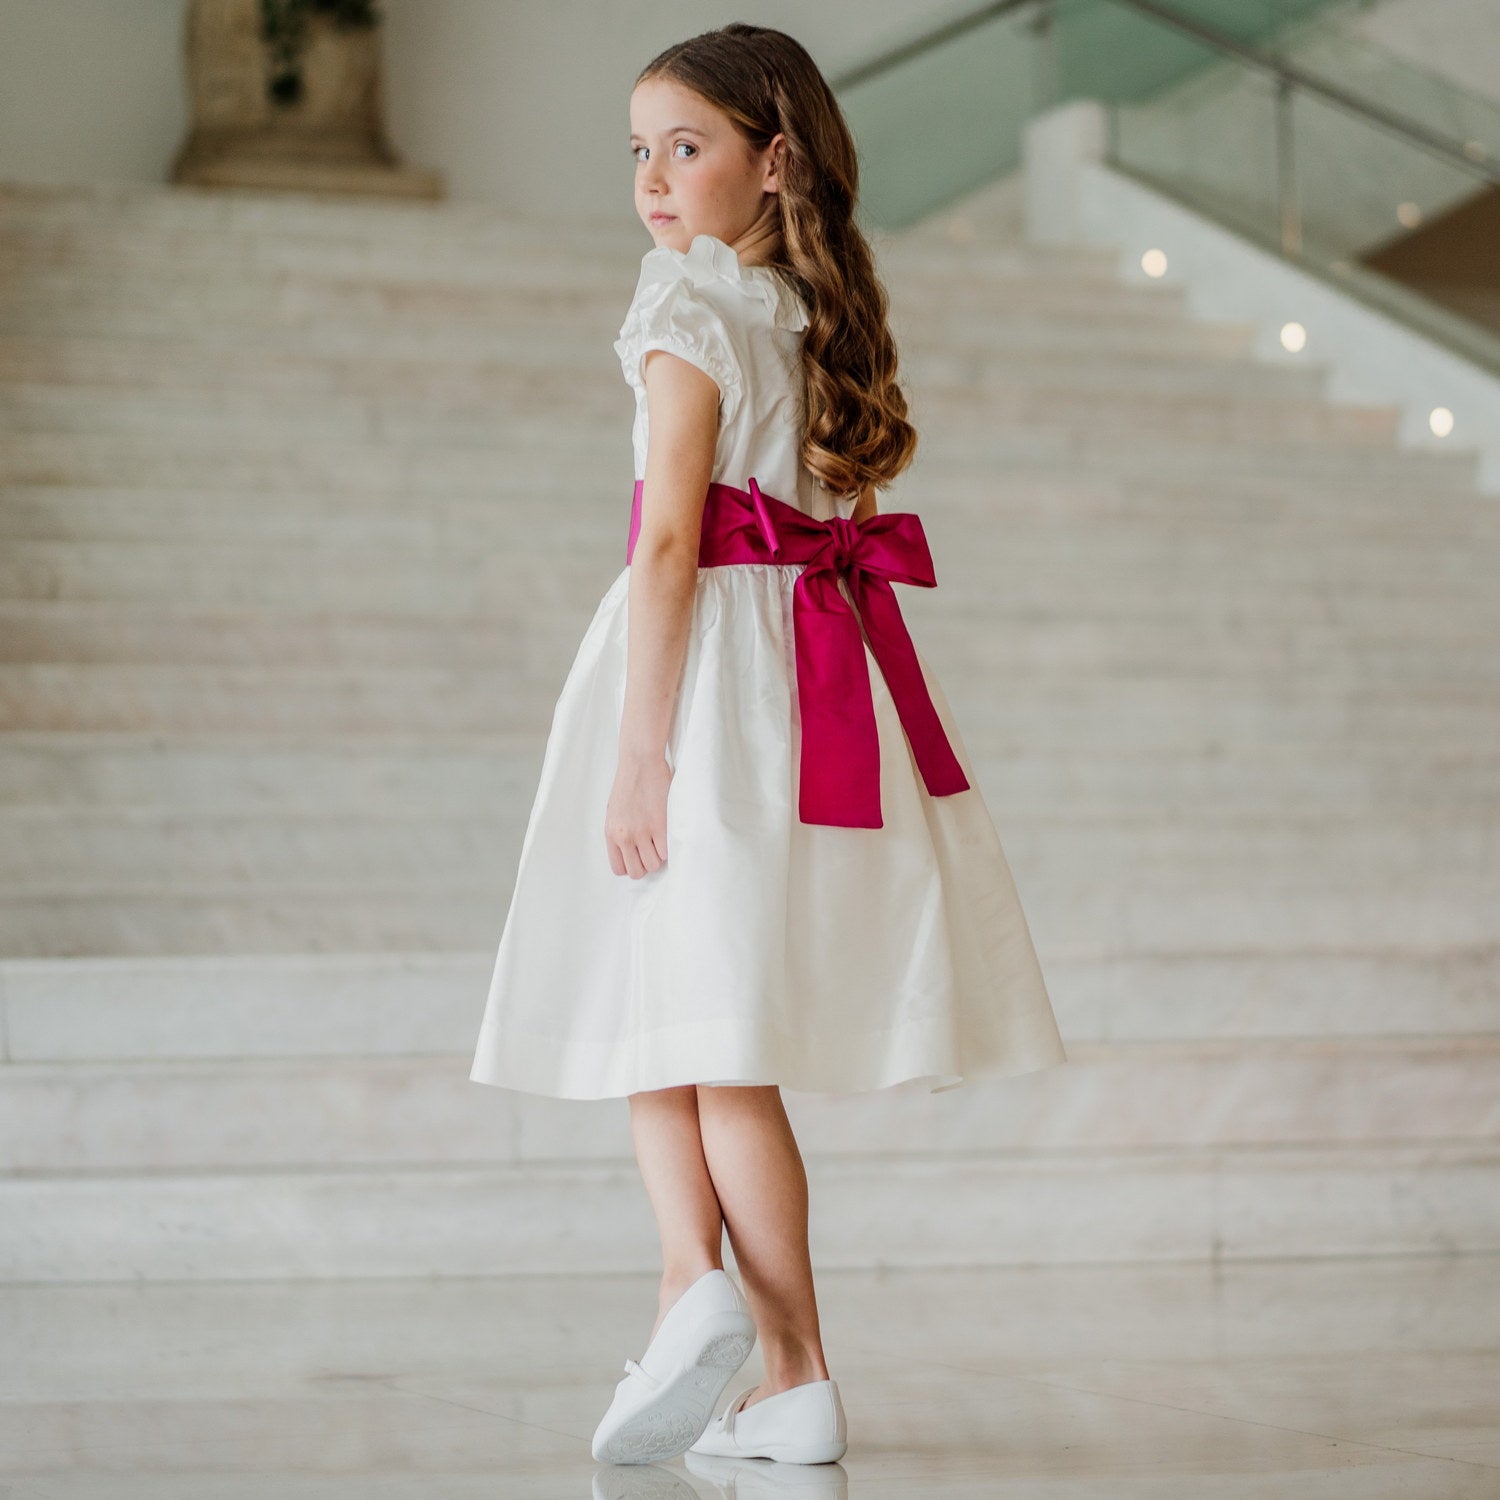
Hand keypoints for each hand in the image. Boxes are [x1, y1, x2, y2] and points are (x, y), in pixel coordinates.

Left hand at [605, 750, 670, 877]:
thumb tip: (630, 851)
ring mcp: (642, 832)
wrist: (640, 763)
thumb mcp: (614, 811)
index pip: (619, 868)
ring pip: (654, 864)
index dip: (631, 866)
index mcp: (611, 833)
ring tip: (660, 839)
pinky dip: (669, 847)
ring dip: (659, 856)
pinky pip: (666, 852)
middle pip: (637, 871)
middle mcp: (624, 836)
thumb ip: (620, 833)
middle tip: (652, 850)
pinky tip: (668, 834)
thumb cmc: (629, 783)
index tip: (639, 857)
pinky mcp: (660, 825)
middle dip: (646, 864)